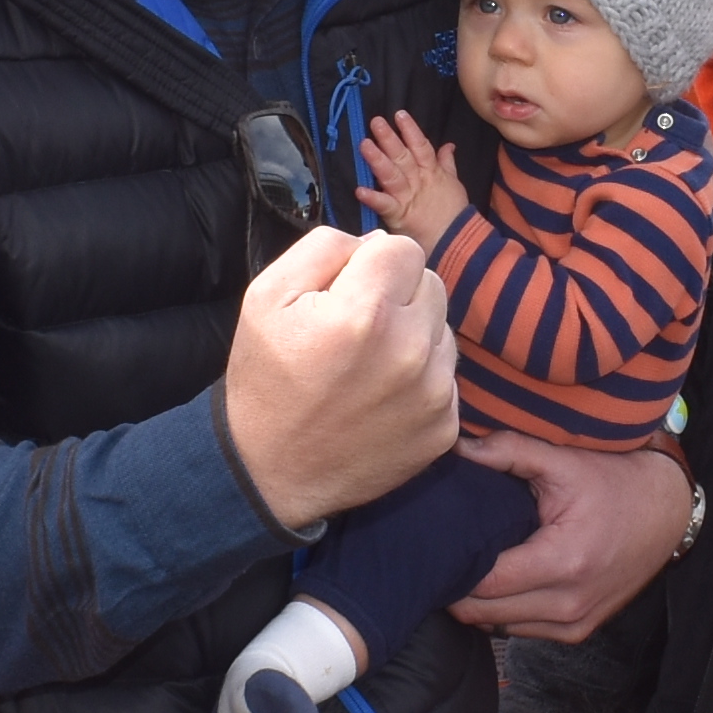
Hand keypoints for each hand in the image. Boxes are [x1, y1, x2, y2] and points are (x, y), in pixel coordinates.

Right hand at [220, 224, 458, 528]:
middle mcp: (410, 351)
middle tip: (357, 328)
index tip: (347, 291)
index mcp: (365, 313)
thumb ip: (324, 247)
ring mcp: (433, 393)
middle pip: (431, 282)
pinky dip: (421, 378)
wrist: (272, 471)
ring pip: (443, 328)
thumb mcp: (266, 295)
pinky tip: (381, 396)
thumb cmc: (267, 380)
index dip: (371, 262)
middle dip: (397, 294)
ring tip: (368, 364)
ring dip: (413, 334)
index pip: (403, 246)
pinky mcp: (445, 427)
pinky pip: (446, 375)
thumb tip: (373, 241)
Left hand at [361, 106, 470, 244]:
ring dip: (378, 159)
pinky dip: (372, 197)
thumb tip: (448, 145)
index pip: (420, 146)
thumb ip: (447, 162)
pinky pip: (384, 204)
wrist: (457, 241)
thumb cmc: (454, 213)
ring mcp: (407, 197)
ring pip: (392, 175)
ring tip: (365, 145)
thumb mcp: (454, 183)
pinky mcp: (399, 215)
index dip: (410, 130)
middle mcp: (418, 181)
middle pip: (403, 156)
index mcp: (431, 172)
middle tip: (376, 122)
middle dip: (389, 138)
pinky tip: (359, 189)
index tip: (399, 115)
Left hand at [449, 434, 691, 638]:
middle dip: (458, 585)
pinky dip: (504, 610)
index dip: (454, 565)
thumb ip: (508, 451)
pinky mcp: (577, 631)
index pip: (484, 582)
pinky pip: (521, 630)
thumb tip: (457, 447)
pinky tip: (501, 580)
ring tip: (473, 564)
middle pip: (482, 612)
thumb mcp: (564, 462)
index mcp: (564, 562)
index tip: (439, 542)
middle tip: (446, 553)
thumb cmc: (616, 484)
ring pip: (496, 626)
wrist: (667, 512)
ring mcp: (575, 623)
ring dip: (479, 601)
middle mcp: (569, 603)